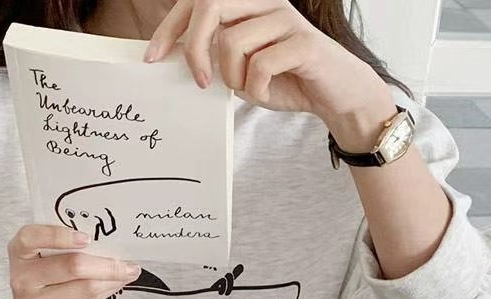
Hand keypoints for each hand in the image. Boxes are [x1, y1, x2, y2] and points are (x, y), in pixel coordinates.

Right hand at [6, 224, 140, 298]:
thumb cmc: (40, 284)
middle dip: (106, 263)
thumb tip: (109, 240)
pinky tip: (117, 284)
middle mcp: (24, 277)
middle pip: (72, 265)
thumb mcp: (41, 261)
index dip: (59, 236)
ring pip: (86, 286)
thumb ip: (64, 248)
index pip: (31, 237)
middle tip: (127, 260)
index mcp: (19, 252)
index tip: (86, 238)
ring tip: (128, 271)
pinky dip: (108, 290)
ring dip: (113, 277)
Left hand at [143, 0, 392, 127]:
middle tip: (201, 81)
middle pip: (210, 4)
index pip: (198, 0)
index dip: (171, 26)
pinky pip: (261, 65)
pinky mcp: (303, 43)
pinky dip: (256, 90)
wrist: (337, 97)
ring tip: (247, 90)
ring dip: (232, 77)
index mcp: (249, 3)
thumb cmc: (289, 81)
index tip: (153, 57)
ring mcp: (286, 19)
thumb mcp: (243, 70)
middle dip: (194, 46)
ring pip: (233, 40)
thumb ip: (216, 58)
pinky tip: (266, 95)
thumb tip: (176, 60)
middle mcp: (266, 1)